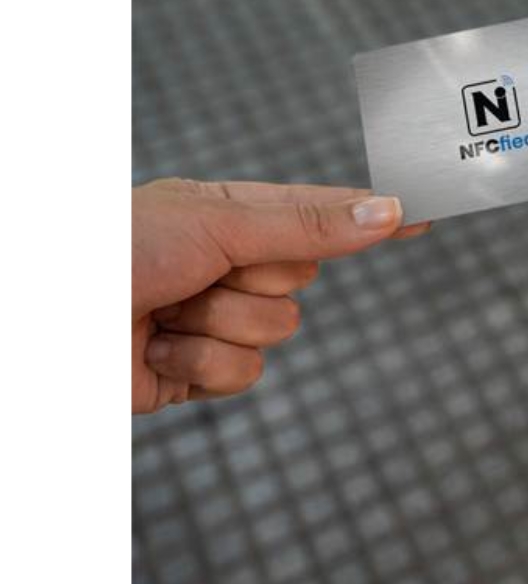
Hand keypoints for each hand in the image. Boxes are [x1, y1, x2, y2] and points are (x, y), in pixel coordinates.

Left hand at [132, 179, 429, 413]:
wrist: (46, 327)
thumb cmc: (115, 250)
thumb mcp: (219, 223)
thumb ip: (308, 223)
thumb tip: (388, 209)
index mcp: (229, 214)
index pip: (320, 214)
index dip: (369, 215)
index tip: (424, 213)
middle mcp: (226, 263)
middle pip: (302, 277)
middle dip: (253, 278)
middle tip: (196, 269)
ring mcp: (214, 319)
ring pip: (276, 330)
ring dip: (218, 324)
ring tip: (162, 311)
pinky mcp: (196, 372)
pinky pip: (242, 374)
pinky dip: (199, 365)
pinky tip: (153, 349)